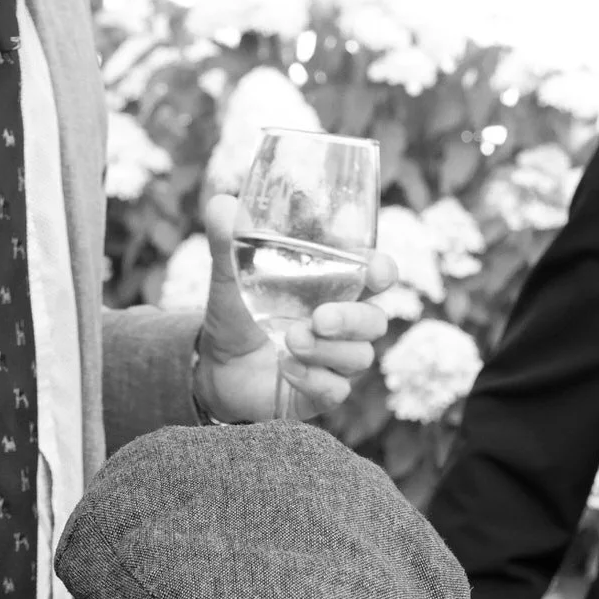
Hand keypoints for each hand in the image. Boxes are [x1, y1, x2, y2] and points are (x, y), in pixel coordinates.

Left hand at [193, 193, 394, 420]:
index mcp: (335, 286)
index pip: (378, 276)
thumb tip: (222, 205)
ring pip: (360, 357)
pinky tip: (285, 368)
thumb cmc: (236, 313)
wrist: (214, 366)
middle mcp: (344, 324)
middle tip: (319, 317)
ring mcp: (335, 361)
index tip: (375, 272)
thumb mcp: (229, 275)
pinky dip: (312, 379)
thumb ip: (228, 241)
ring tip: (289, 340)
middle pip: (376, 321)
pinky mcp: (322, 393)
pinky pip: (336, 390)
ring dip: (326, 350)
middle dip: (352, 318)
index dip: (383, 272)